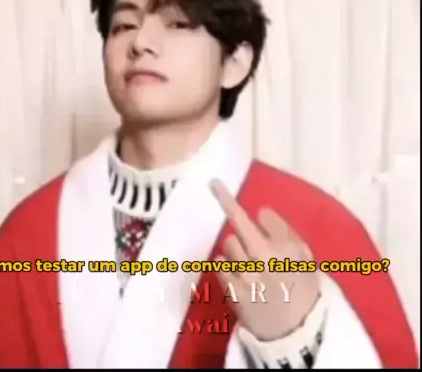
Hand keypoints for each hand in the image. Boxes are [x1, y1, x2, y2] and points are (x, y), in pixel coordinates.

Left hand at [210, 180, 319, 341]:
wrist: (297, 334)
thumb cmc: (302, 290)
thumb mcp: (305, 258)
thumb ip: (284, 232)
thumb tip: (260, 212)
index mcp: (288, 248)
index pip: (261, 216)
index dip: (231, 199)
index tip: (213, 183)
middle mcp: (267, 258)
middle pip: (239, 227)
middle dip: (240, 227)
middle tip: (243, 231)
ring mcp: (248, 275)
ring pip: (229, 244)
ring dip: (237, 250)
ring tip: (251, 266)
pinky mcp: (234, 291)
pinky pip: (220, 266)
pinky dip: (228, 267)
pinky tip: (242, 278)